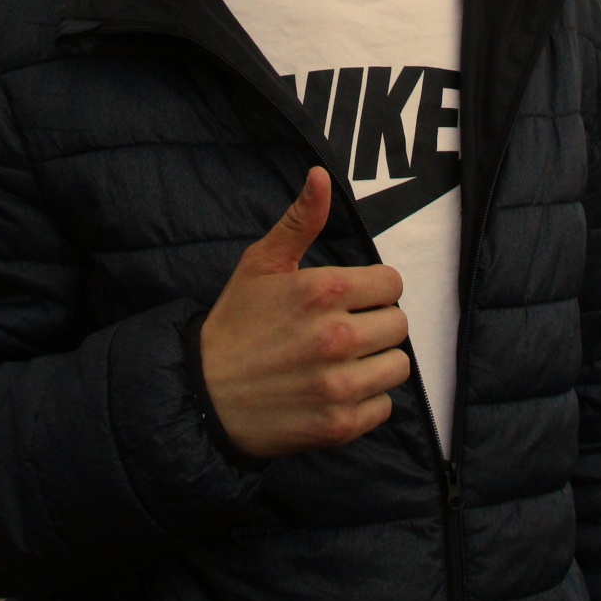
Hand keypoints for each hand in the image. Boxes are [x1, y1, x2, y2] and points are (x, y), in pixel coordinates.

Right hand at [199, 167, 410, 458]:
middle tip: (341, 332)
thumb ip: (300, 220)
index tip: (348, 300)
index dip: (371, 290)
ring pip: (398, 366)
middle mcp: (337, 336)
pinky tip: (335, 391)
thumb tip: (321, 176)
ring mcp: (339, 383)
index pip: (392, 283)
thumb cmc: (236, 324)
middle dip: (374, 324)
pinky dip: (366, 401)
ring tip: (342, 362)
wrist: (202, 394)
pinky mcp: (339, 424)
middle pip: (398, 324)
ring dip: (375, 363)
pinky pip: (385, 406)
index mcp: (323, 290)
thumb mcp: (261, 264)